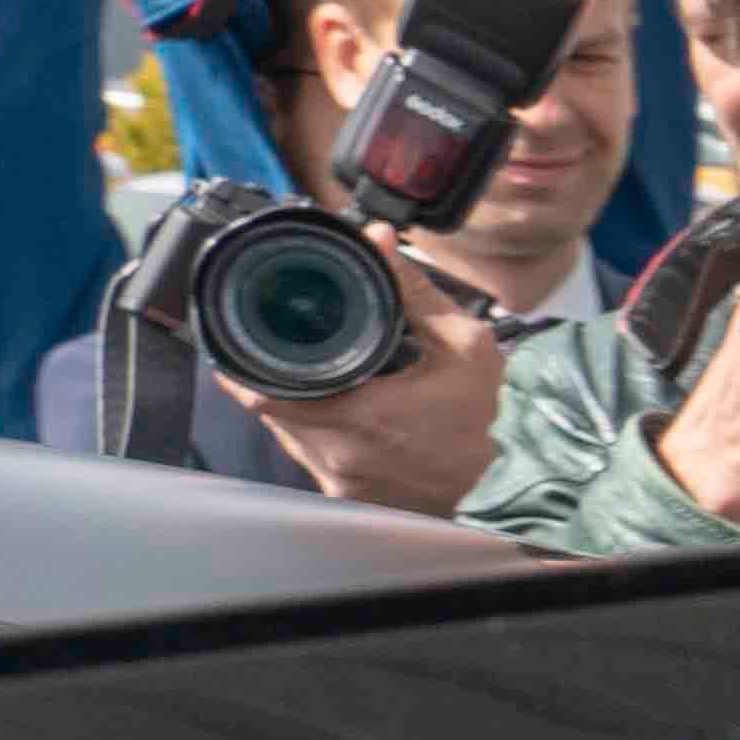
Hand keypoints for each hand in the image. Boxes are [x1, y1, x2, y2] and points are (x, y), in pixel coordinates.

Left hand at [238, 252, 508, 514]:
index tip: (232, 342)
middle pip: (270, 409)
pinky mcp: (346, 498)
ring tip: (308, 376)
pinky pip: (311, 459)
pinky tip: (335, 413)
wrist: (508, 489)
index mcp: (358, 415)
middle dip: (269, 376)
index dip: (239, 367)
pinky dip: (313, 432)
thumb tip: (376, 241)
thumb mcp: (465, 347)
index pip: (262, 391)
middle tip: (273, 347)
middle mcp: (338, 455)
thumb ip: (414, 292)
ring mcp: (340, 482)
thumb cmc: (487, 423)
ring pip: (288, 435)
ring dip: (289, 404)